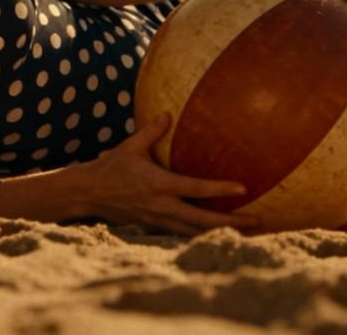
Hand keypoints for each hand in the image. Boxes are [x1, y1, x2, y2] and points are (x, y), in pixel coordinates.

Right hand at [74, 112, 260, 235]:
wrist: (88, 194)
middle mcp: (161, 206)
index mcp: (158, 184)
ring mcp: (158, 220)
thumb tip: (168, 113)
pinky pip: (183, 234)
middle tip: (258, 220)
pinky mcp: (154, 227)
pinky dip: (203, 234)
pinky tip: (219, 233)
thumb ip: (151, 130)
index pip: (195, 188)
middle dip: (231, 222)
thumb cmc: (110, 167)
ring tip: (248, 231)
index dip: (219, 188)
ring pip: (195, 232)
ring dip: (221, 232)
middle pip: (202, 220)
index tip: (243, 188)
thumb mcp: (130, 146)